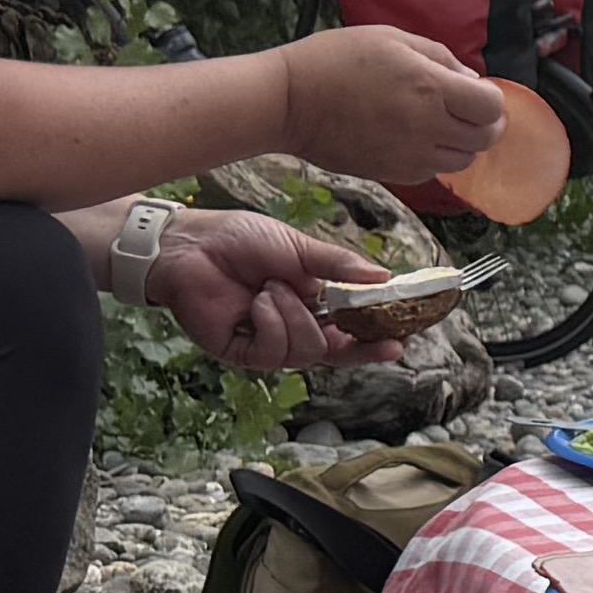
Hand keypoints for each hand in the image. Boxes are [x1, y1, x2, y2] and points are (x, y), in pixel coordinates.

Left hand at [156, 208, 416, 373]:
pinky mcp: (241, 352)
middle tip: (339, 312)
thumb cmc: (241, 240)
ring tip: (271, 288)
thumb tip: (384, 278)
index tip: (399, 341)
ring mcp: (267, 343)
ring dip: (294, 316)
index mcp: (312, 305)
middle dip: (338, 330)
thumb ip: (340, 267)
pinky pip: (273, 352)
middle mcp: (292, 328)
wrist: (193, 244)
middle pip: (333, 350)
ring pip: (305, 351)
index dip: (374, 342)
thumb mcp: (300, 248)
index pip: (350, 333)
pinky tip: (258, 303)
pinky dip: (271, 323)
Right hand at [278, 24, 510, 190]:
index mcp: (430, 88)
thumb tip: (472, 81)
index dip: (491, 100)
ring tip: (439, 124)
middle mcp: (426, 126)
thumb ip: (440, 58)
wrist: (288, 101)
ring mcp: (409, 156)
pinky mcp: (391, 174)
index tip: (477, 92)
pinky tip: (415, 138)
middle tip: (467, 110)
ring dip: (461, 143)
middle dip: (484, 123)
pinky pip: (432, 173)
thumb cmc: (335, 60)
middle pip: (484, 139)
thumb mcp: (392, 38)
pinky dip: (435, 158)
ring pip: (462, 162)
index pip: (491, 108)